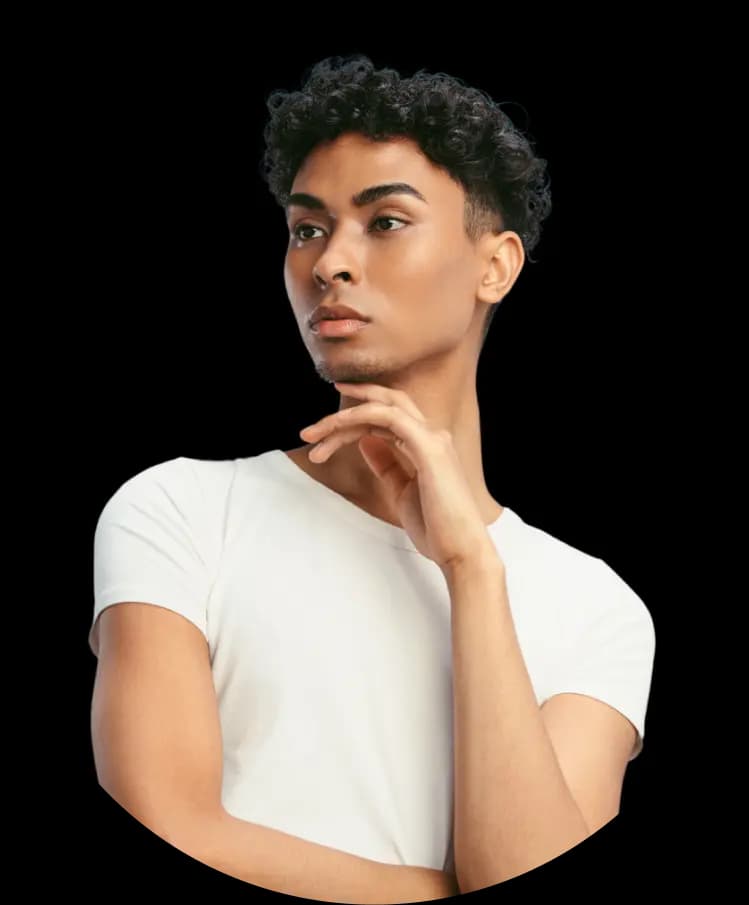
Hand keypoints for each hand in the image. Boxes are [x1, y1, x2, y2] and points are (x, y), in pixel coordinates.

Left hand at [299, 382, 493, 572]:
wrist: (462, 551)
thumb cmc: (437, 528)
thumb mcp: (402, 492)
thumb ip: (387, 465)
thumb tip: (365, 442)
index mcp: (426, 445)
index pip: (384, 418)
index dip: (351, 420)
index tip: (322, 433)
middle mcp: (431, 435)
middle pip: (383, 403)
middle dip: (344, 409)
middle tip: (309, 432)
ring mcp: (432, 439)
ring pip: (382, 408)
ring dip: (342, 418)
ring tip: (313, 437)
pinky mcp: (429, 448)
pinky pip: (390, 418)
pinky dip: (361, 416)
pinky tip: (339, 428)